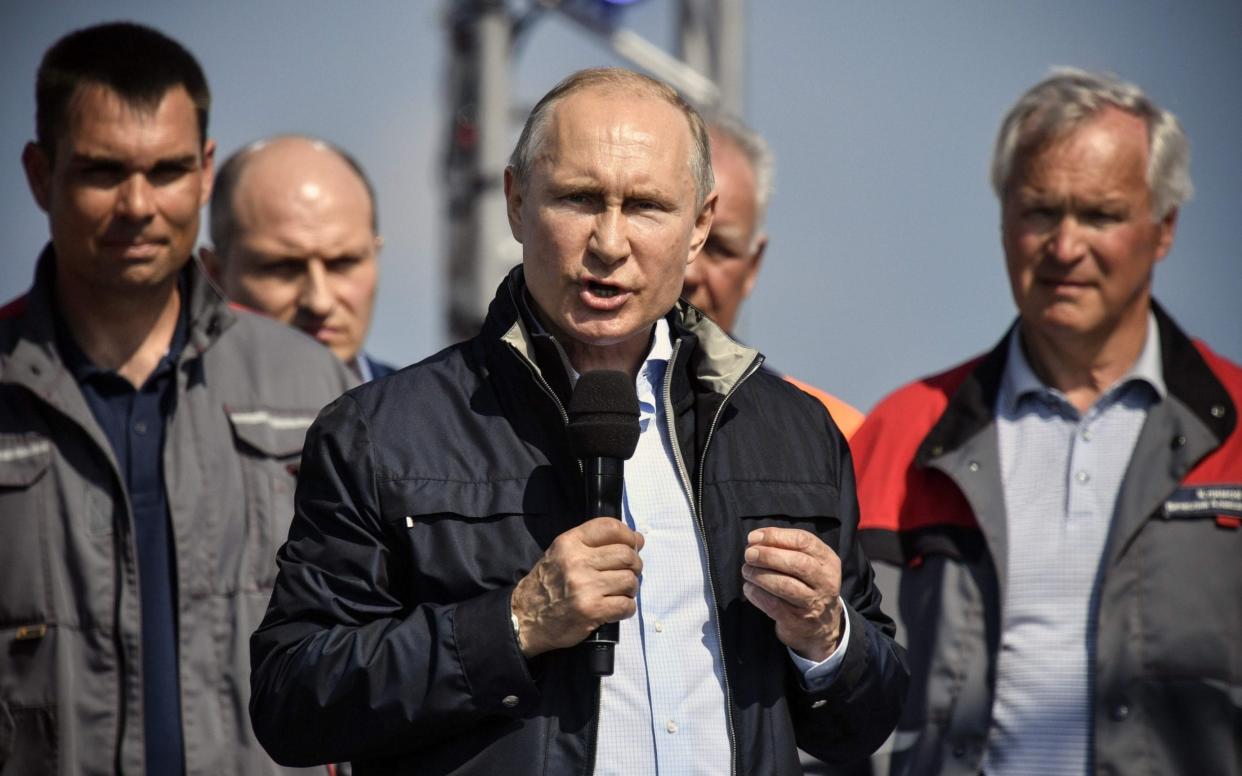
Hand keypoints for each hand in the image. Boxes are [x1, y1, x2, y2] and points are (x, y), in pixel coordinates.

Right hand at [510, 517, 643, 657]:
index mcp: (570, 543)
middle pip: (626, 555)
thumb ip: (593, 544)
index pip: (610, 527)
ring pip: (629, 580)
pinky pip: (626, 605)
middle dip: (635, 564)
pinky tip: (617, 607)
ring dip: (631, 588)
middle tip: (629, 572)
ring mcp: (585, 587)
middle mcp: (577, 561)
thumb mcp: (561, 553)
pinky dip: (627, 608)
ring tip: (621, 591)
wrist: (525, 618)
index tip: (634, 544)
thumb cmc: (547, 584)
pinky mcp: (591, 611)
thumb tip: (636, 540)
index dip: (629, 535)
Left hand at [741, 527, 843, 661]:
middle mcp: (825, 581)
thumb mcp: (809, 563)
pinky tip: (749, 588)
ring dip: (760, 575)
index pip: (804, 541)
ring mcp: (813, 603)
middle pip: (797, 563)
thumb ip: (787, 548)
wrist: (821, 626)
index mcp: (828, 561)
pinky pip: (774, 605)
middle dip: (768, 555)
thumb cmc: (807, 584)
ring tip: (747, 570)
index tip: (754, 537)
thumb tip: (755, 539)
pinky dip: (757, 594)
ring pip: (785, 585)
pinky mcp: (798, 621)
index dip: (775, 536)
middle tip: (749, 554)